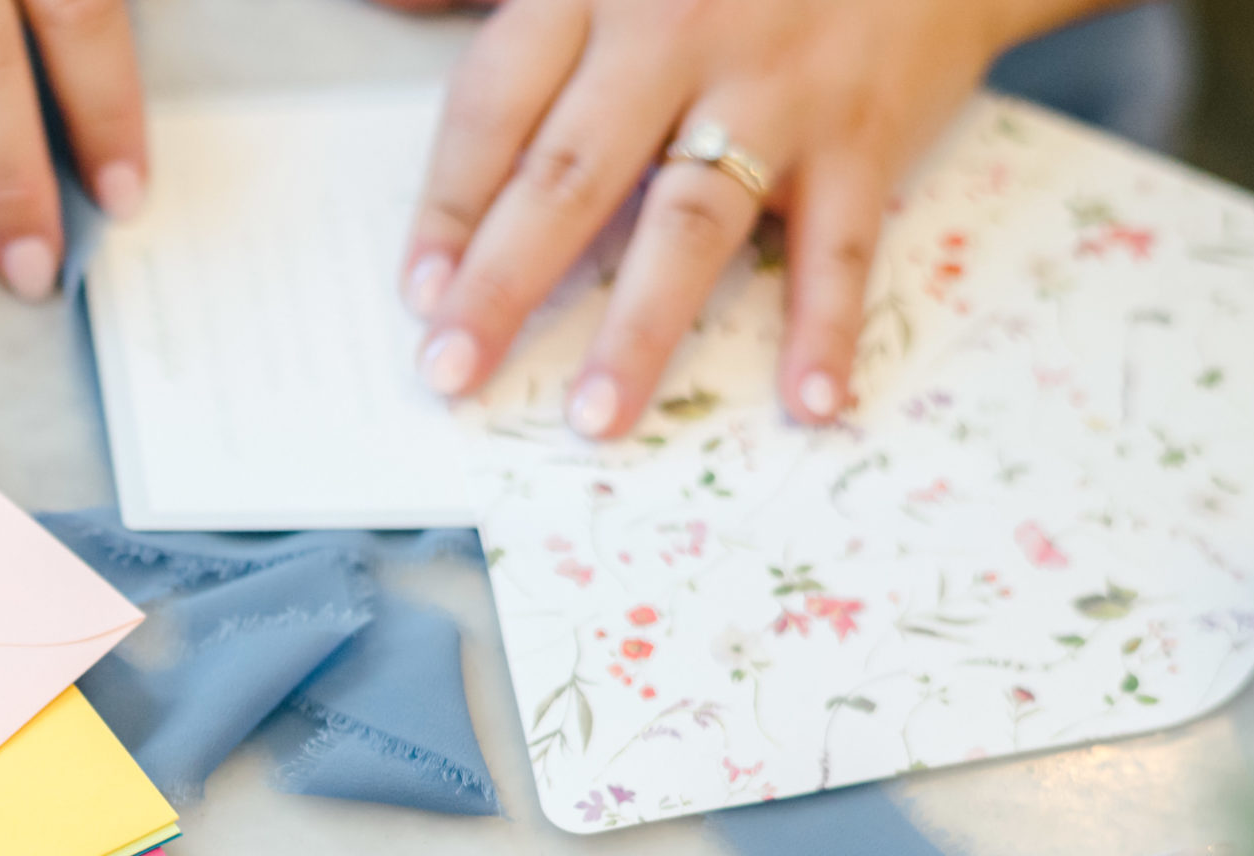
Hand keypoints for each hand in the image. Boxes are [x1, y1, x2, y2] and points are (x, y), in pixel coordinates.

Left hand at [395, 0, 1104, 434]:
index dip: (448, 207)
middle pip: (570, 176)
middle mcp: (676, 32)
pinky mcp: (866, 127)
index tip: (418, 296)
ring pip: (690, 219)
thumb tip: (387, 7)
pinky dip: (826, 325)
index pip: (496, 107)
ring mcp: (776, 86)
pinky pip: (841, 242)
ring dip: (640, 329)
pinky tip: (807, 400)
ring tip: (595, 417)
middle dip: (503, 285)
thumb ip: (513, 2)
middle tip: (453, 374)